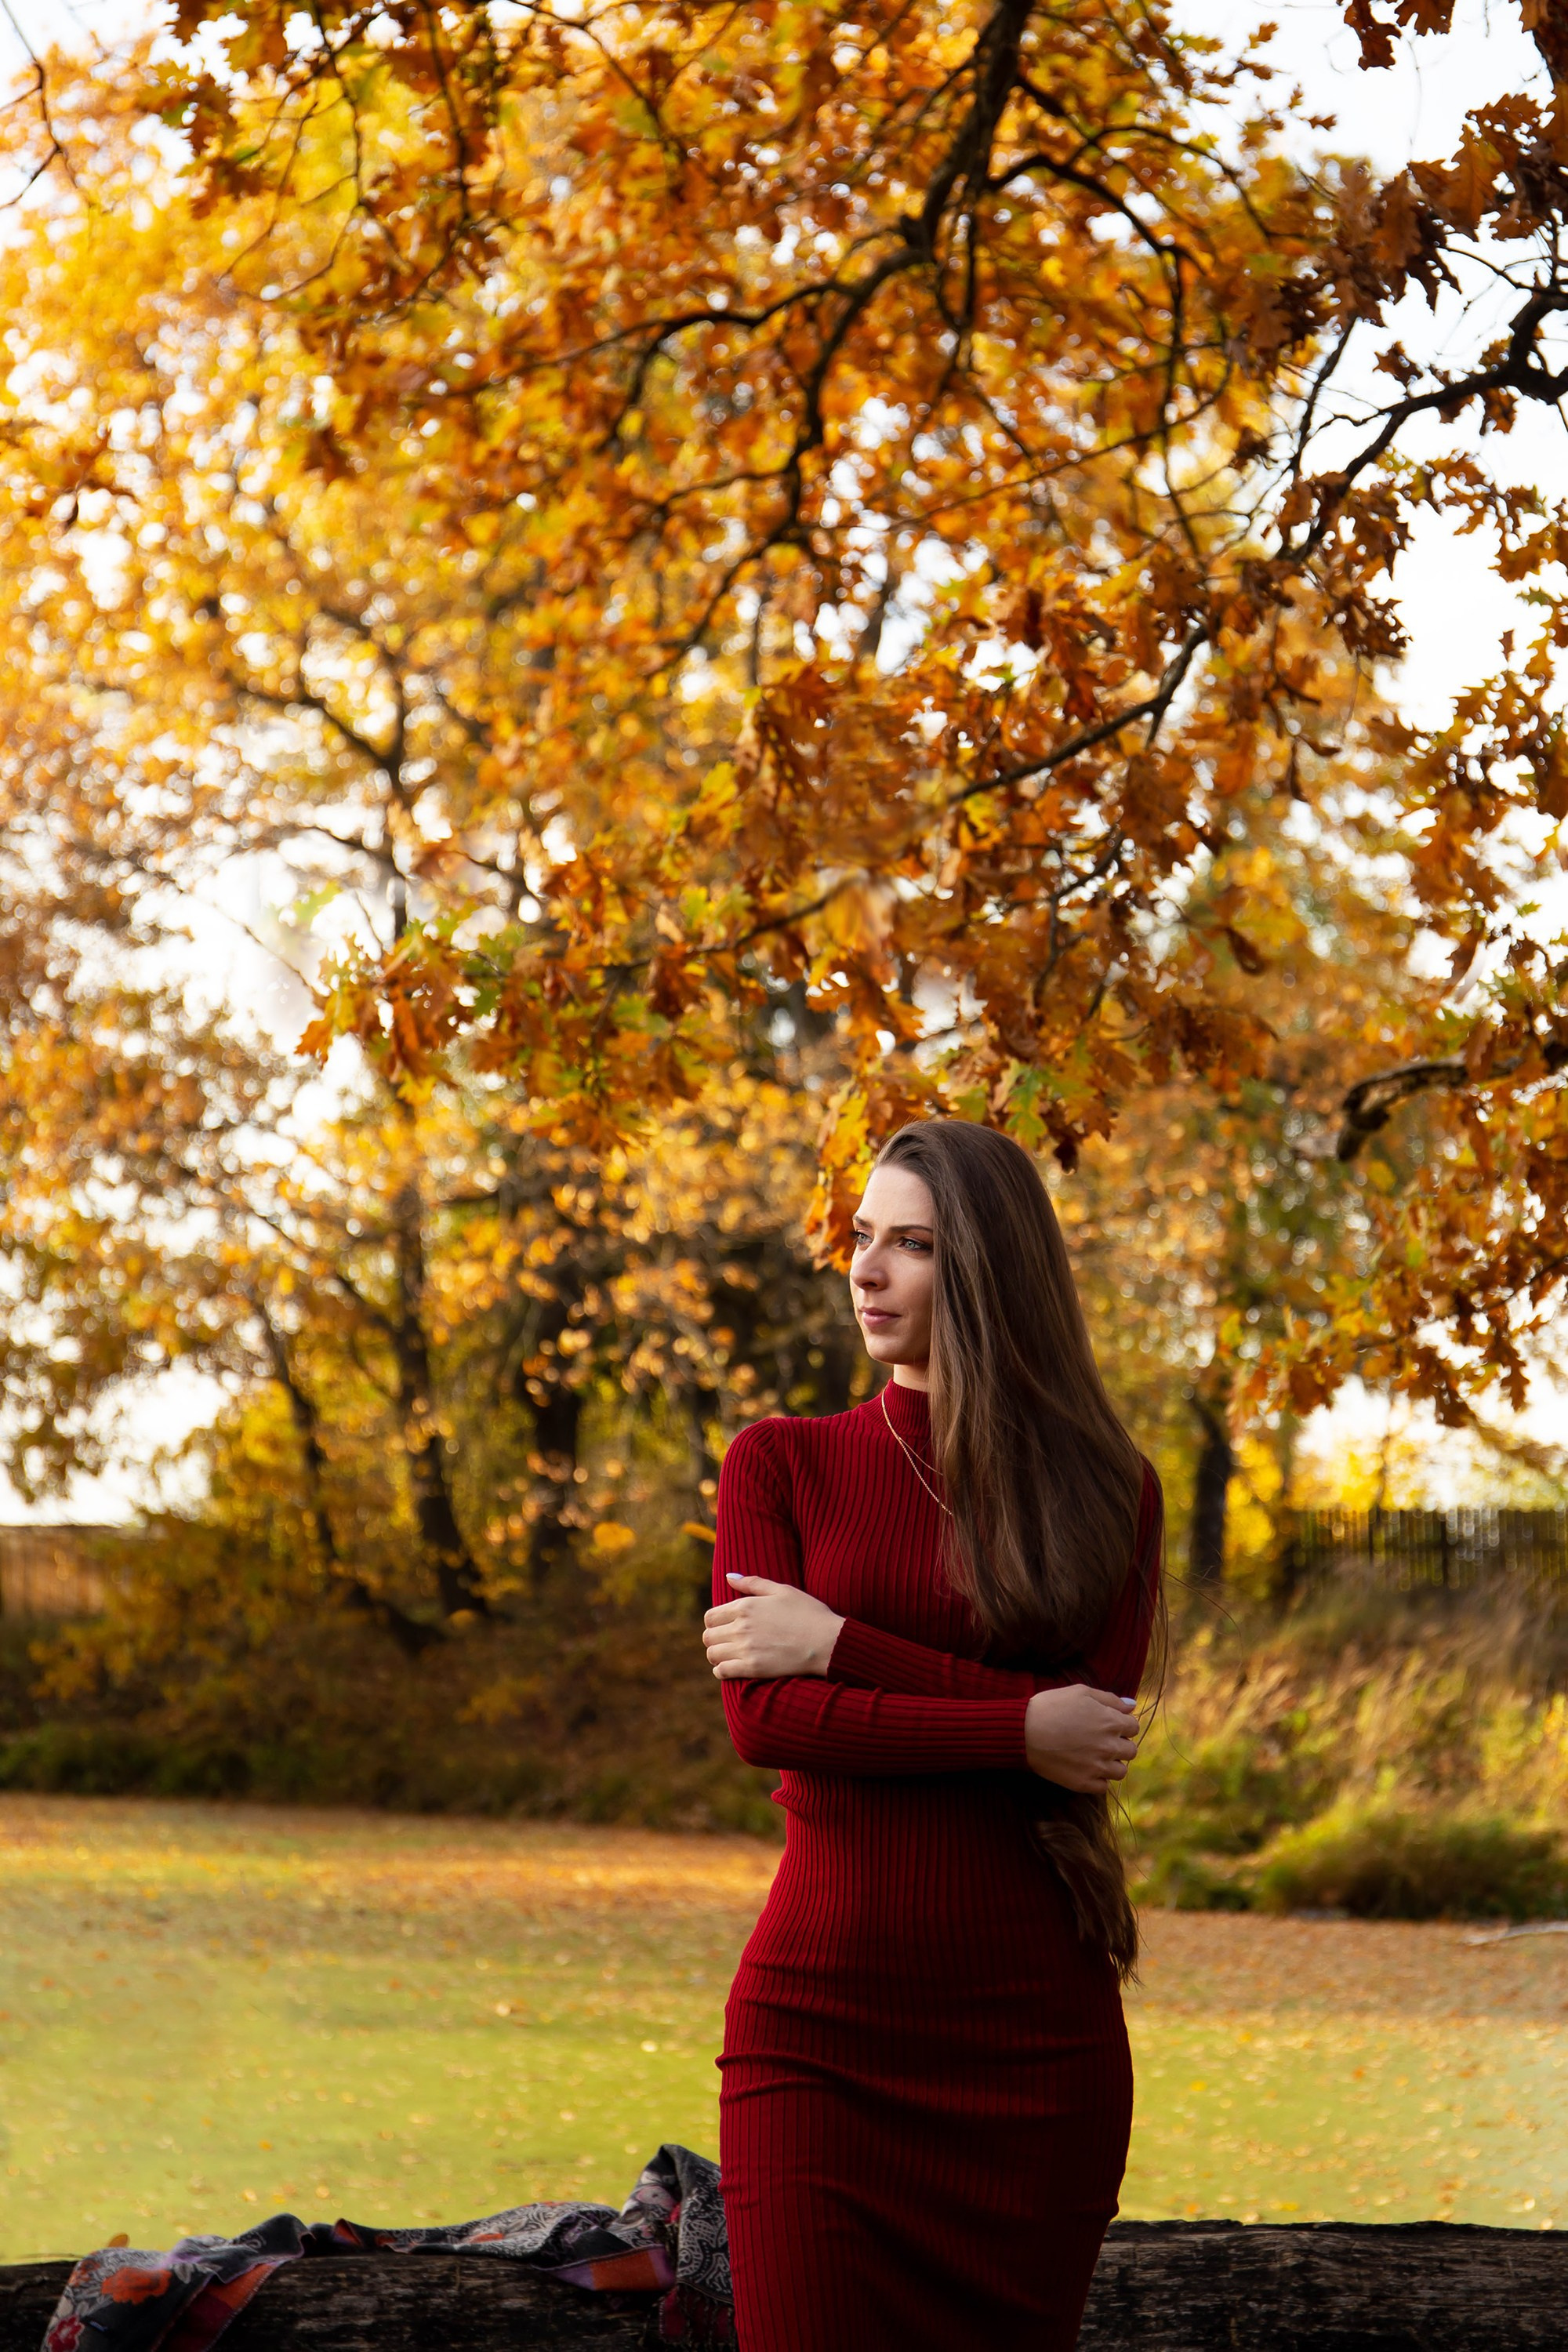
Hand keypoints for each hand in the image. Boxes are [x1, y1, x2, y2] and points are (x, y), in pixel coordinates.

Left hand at [703, 1575, 845, 1679]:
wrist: (827, 1642)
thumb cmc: (808, 1613)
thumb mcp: (782, 1590)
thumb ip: (753, 1583)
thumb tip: (729, 1577)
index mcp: (745, 1606)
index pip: (711, 1616)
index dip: (715, 1622)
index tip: (724, 1627)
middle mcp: (741, 1627)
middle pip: (708, 1636)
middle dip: (714, 1639)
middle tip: (727, 1642)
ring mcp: (746, 1648)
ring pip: (712, 1654)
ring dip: (717, 1655)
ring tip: (728, 1655)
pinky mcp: (753, 1668)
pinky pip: (722, 1671)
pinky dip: (722, 1671)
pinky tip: (730, 1668)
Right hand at [1024, 1684, 1141, 1793]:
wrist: (1023, 1731)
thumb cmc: (1051, 1706)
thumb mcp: (1080, 1692)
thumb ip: (1110, 1699)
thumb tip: (1132, 1705)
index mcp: (1111, 1722)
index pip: (1134, 1727)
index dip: (1122, 1724)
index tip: (1108, 1724)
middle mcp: (1109, 1746)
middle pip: (1131, 1751)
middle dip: (1120, 1744)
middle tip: (1101, 1740)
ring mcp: (1097, 1767)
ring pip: (1121, 1771)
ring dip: (1112, 1764)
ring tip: (1094, 1756)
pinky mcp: (1084, 1783)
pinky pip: (1104, 1787)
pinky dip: (1098, 1779)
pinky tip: (1086, 1768)